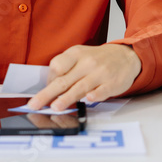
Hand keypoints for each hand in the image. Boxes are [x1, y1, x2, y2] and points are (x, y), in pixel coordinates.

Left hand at [27, 44, 141, 111]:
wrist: (126, 56)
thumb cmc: (99, 59)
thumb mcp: (81, 56)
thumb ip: (66, 68)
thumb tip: (49, 87)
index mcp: (77, 54)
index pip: (57, 66)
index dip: (48, 80)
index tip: (45, 90)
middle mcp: (87, 63)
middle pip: (64, 80)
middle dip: (47, 93)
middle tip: (35, 104)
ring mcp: (101, 73)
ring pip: (80, 87)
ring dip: (67, 98)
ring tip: (55, 107)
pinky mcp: (112, 83)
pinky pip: (102, 90)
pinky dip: (95, 95)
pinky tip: (89, 99)